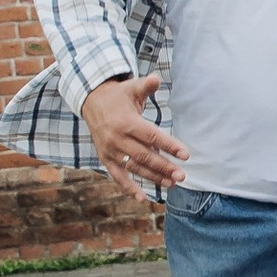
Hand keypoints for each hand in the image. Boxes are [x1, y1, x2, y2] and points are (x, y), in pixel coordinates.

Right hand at [82, 73, 188, 200]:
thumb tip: (156, 78)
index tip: (186, 154)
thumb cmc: (118, 96)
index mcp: (127, 122)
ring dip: (153, 177)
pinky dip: (129, 188)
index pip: (151, 136)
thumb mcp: (131, 88)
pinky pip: (117, 176)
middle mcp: (118, 139)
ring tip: (172, 183)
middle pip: (144, 156)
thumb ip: (145, 86)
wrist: (90, 102)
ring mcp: (111, 151)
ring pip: (134, 168)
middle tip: (182, 175)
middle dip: (164, 167)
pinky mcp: (106, 158)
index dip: (169, 145)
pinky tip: (143, 198)